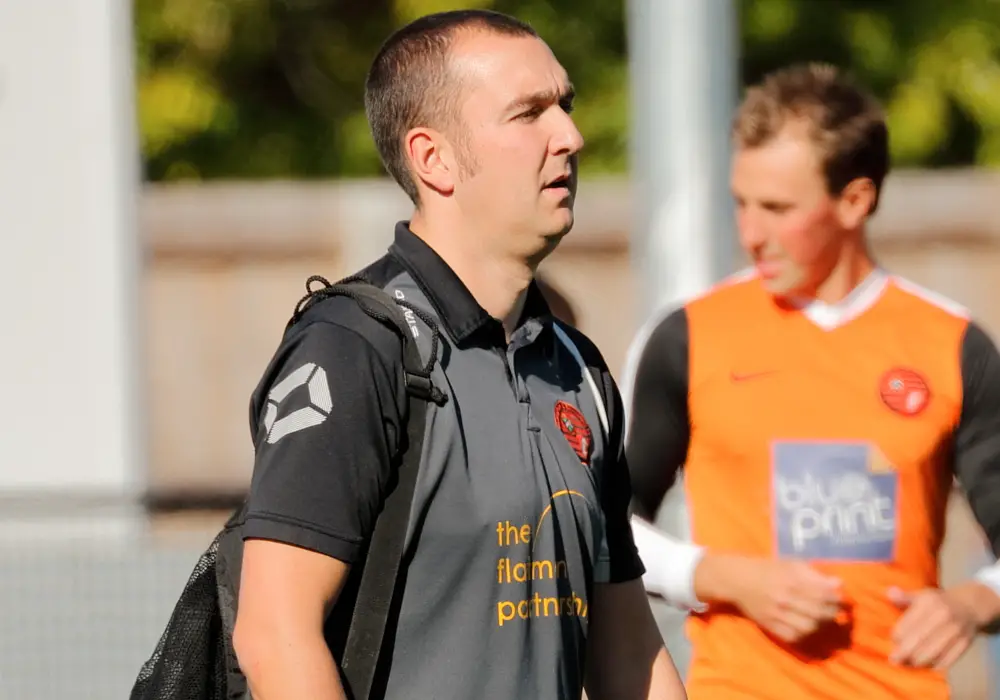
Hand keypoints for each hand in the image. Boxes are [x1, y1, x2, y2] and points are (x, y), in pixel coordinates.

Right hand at [699, 556, 843, 643]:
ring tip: (823, 620)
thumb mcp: (791, 564)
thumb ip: (815, 574)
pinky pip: (793, 636)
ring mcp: (777, 614)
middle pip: (819, 612)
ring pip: (808, 627)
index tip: (844, 600)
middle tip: (837, 611)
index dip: (838, 599)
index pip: (824, 594)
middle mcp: (785, 598)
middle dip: (832, 613)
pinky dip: (804, 635)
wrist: (738, 579)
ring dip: (821, 625)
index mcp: (792, 580)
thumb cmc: (767, 568)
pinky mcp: (769, 625)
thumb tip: (838, 584)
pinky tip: (807, 627)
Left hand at [888, 585, 980, 668]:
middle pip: (920, 640)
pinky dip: (935, 665)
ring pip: (933, 652)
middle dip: (904, 652)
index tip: (893, 641)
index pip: (909, 624)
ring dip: (918, 661)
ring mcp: (956, 631)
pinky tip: (925, 665)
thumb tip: (889, 593)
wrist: (969, 606)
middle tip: (894, 660)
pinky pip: (947, 660)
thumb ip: (904, 597)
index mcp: (929, 603)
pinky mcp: (965, 643)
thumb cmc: (938, 602)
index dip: (898, 636)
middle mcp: (943, 616)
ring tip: (908, 663)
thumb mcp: (922, 594)